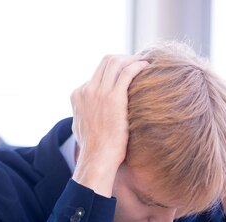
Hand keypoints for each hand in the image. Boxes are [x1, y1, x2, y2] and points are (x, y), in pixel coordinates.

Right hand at [71, 55, 148, 196]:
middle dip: (123, 59)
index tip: (127, 73)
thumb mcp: (81, 127)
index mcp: (78, 95)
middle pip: (106, 61)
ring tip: (144, 63)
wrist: (98, 159)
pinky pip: (127, 72)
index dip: (114, 71)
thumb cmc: (94, 149)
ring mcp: (98, 93)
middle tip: (137, 63)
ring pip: (115, 62)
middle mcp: (86, 90)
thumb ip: (84, 115)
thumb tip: (88, 115)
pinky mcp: (114, 97)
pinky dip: (137, 65)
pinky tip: (147, 67)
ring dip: (131, 59)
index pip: (97, 73)